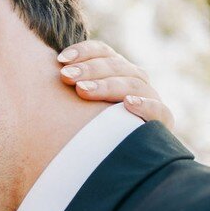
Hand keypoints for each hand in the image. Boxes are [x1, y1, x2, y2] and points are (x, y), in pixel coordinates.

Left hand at [56, 40, 174, 128]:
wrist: (124, 159)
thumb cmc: (89, 129)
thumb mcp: (77, 106)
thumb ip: (68, 88)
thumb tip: (47, 75)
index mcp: (116, 69)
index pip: (103, 51)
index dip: (83, 51)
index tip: (61, 60)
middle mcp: (135, 79)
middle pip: (116, 66)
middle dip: (89, 69)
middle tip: (66, 77)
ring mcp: (150, 97)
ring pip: (133, 83)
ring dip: (107, 85)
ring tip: (83, 91)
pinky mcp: (163, 121)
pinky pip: (159, 110)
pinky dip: (146, 105)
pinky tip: (128, 104)